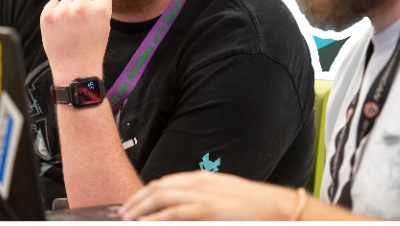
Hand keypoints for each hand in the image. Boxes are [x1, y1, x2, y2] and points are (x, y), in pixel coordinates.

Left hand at [40, 0, 111, 84]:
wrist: (75, 69)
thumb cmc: (91, 48)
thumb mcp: (104, 25)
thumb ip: (98, 5)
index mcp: (101, 10)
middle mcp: (83, 7)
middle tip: (81, 9)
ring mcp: (64, 11)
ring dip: (68, 8)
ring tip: (70, 27)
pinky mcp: (48, 16)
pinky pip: (53, 4)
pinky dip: (55, 12)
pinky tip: (60, 27)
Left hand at [119, 171, 298, 220]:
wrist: (275, 206)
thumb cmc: (253, 205)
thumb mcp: (224, 195)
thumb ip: (204, 198)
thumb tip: (186, 209)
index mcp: (202, 178)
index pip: (166, 182)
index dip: (146, 192)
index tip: (135, 202)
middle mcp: (198, 182)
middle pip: (158, 187)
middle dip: (137, 200)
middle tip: (124, 212)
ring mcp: (201, 195)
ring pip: (160, 198)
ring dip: (140, 208)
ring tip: (128, 218)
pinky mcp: (206, 209)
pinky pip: (173, 213)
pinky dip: (156, 218)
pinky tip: (146, 224)